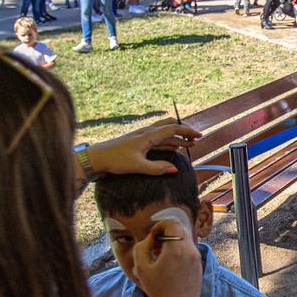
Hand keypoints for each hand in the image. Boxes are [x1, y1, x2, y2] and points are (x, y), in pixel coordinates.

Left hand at [86, 119, 200, 175]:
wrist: (97, 157)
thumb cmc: (116, 160)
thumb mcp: (137, 166)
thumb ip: (157, 168)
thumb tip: (175, 170)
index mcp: (148, 136)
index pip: (173, 129)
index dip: (187, 131)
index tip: (199, 137)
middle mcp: (146, 133)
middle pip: (169, 126)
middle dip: (184, 131)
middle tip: (195, 139)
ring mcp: (142, 137)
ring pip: (164, 134)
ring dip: (177, 138)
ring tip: (189, 144)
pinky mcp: (138, 143)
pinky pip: (158, 140)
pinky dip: (168, 143)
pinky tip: (173, 149)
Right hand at [131, 217, 202, 296]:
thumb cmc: (158, 289)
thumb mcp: (141, 268)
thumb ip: (142, 247)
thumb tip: (151, 238)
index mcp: (176, 249)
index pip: (172, 222)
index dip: (160, 225)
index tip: (152, 236)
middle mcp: (190, 250)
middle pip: (180, 228)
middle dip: (166, 232)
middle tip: (155, 244)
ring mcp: (197, 256)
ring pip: (185, 238)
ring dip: (173, 240)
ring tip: (161, 254)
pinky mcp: (199, 263)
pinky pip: (189, 248)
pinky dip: (180, 248)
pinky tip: (170, 263)